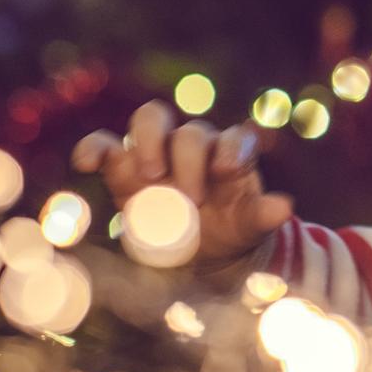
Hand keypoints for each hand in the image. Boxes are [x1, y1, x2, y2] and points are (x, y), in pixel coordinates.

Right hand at [71, 100, 293, 265]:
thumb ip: (263, 215)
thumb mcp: (249, 227)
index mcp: (232, 156)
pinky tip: (86, 163)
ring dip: (148, 142)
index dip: (232, 148)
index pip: (235, 139)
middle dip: (190, 159)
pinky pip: (106, 145)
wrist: (198, 252)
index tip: (227, 170)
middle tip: (191, 197)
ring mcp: (159, 152)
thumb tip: (285, 207)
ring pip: (150, 120)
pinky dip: (94, 148)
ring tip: (150, 176)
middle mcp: (197, 147)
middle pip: (191, 132)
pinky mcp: (124, 168)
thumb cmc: (230, 230)